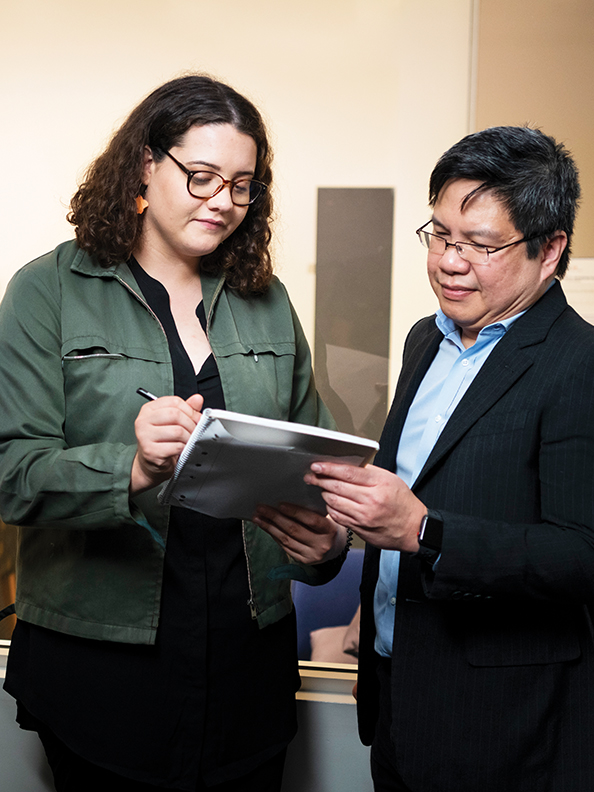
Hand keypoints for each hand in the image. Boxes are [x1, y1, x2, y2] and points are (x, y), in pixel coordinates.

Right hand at [130, 393, 203, 495]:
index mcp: (149, 409)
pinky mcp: (150, 451)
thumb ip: (185, 409)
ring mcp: (144, 436)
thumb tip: (197, 399)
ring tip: (189, 441)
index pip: (174, 402)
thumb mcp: (173, 422)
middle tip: (196, 431)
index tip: (197, 419)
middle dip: (191, 424)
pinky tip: (182, 450)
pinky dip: (184, 448)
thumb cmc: (161, 441)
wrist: (149, 464)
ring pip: (177, 431)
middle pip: (176, 414)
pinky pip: (176, 446)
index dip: (190, 410)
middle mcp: (143, 421)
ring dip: (189, 438)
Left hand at [252, 502, 347, 564]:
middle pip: (294, 530)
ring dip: (269, 527)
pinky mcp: (302, 560)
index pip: (312, 520)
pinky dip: (274, 535)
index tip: (280, 504)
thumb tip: (286, 498)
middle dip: (275, 517)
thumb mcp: (327, 516)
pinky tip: (266, 527)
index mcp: (330, 531)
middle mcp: (321, 545)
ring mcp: (311, 555)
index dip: (295, 512)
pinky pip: (285, 547)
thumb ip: (313, 509)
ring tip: (258, 517)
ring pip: (286, 540)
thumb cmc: (328, 525)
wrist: (334, 547)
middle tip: (261, 508)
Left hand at [304, 462, 425, 552]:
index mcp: (379, 484)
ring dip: (324, 494)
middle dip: (320, 480)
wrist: (413, 528)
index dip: (329, 468)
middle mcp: (371, 500)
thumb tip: (346, 465)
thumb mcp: (390, 480)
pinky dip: (331, 508)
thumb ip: (369, 472)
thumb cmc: (403, 502)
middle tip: (311, 476)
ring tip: (321, 488)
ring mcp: (364, 516)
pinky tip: (331, 503)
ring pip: (334, 502)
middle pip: (337, 487)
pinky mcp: (360, 528)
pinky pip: (338, 516)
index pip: (348, 473)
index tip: (317, 465)